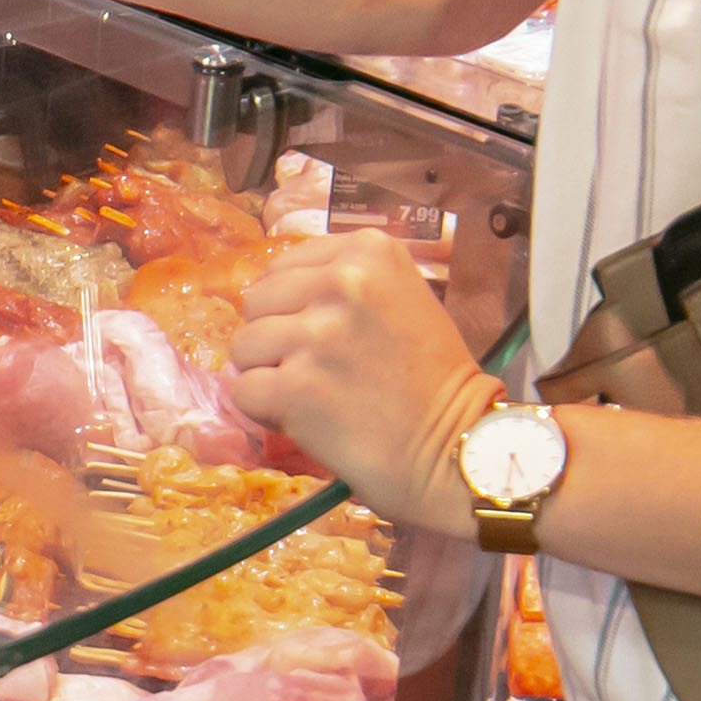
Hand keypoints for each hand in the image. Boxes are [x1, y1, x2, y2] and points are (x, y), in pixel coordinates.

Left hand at [222, 233, 502, 537]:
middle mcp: (343, 281)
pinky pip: (243, 391)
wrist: (457, 449)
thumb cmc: (433, 382)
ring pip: (244, 345)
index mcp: (370, 251)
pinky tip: (306, 419)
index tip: (325, 335)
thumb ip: (342, 286)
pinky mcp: (297, 386)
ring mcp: (318, 333)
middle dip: (276, 338)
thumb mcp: (399, 299)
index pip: (285, 266)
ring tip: (315, 395)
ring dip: (268, 374)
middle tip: (321, 370)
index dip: (292, 306)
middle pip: (258, 301)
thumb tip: (272, 294)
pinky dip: (264, 412)